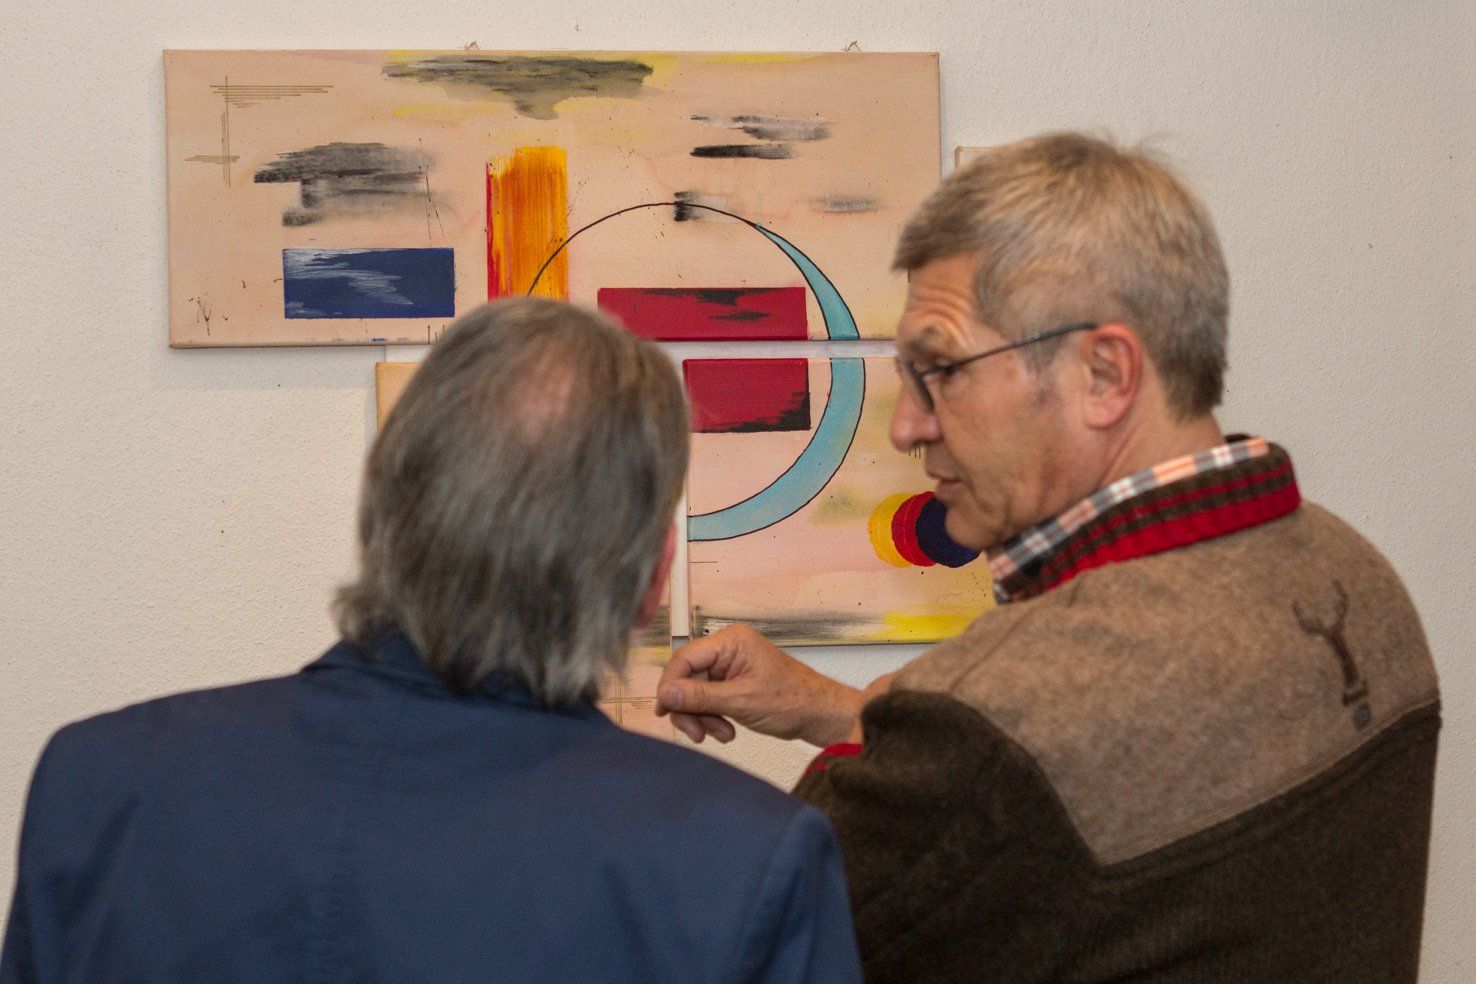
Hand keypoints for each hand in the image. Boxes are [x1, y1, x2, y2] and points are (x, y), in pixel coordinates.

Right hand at [656, 624, 864, 746]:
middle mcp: (729, 649)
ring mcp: (731, 666)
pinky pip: (709, 698)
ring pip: (696, 691)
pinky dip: (713, 717)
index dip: (670, 685)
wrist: (819, 714)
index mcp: (731, 641)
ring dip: (703, 716)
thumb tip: (667, 694)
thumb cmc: (793, 700)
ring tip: (720, 733)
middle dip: (689, 707)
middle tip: (696, 732)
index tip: (664, 709)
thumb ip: (700, 697)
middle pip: (688, 677)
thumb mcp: (740, 701)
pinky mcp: (734, 682)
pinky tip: (726, 730)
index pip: (685, 658)